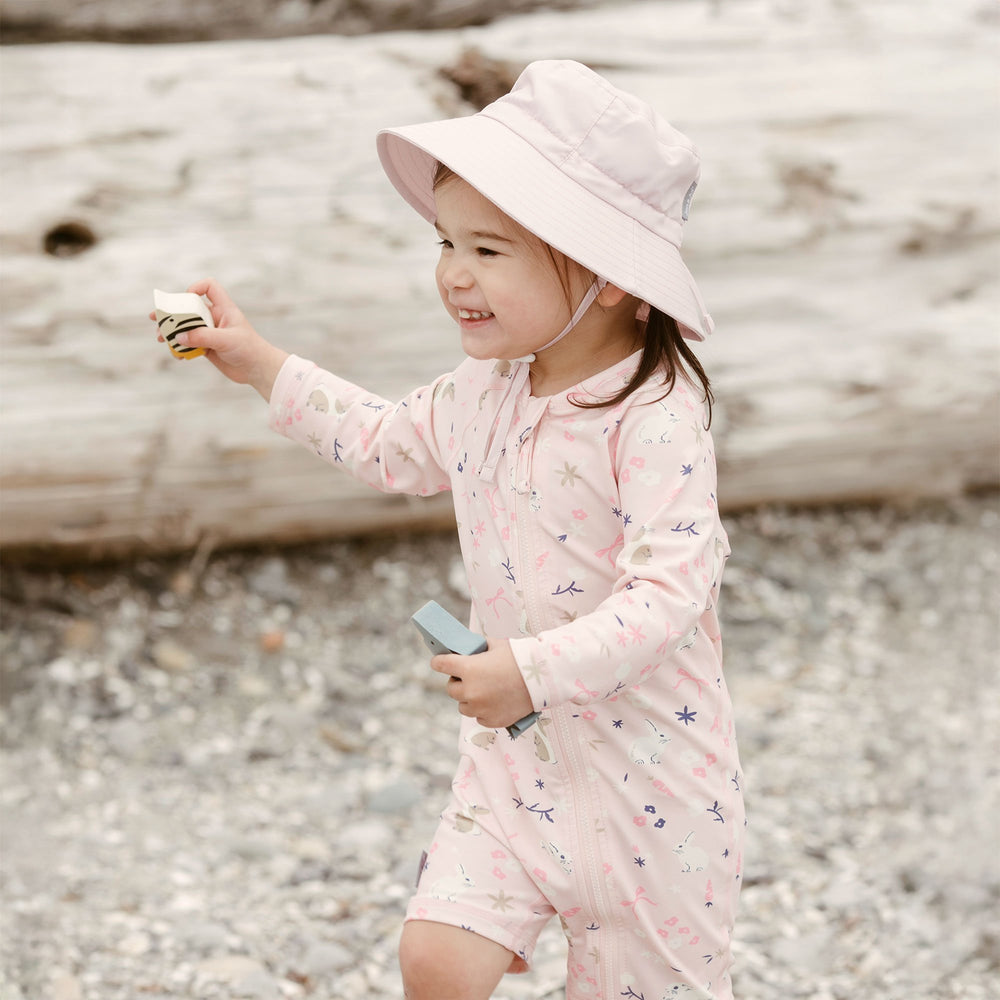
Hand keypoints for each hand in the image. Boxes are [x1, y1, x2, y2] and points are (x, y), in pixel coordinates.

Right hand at [153, 278, 287, 399]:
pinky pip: (189, 344)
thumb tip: (179, 337)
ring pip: (187, 327)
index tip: (187, 299)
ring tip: (161, 338)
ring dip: (173, 331)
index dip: (196, 288)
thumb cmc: (249, 350)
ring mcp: (211, 333)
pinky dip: (181, 348)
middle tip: (156, 319)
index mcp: (224, 309)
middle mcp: (215, 318)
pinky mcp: (208, 347)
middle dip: (172, 313)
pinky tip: (178, 356)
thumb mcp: (226, 340)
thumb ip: (202, 337)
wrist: (258, 370)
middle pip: (190, 308)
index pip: (209, 287)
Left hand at [431, 638, 533, 729]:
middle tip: (467, 677)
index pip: (442, 664)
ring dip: (468, 699)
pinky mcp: (492, 720)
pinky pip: (479, 717)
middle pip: (451, 689)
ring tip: (481, 692)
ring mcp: (480, 708)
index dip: (439, 662)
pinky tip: (493, 702)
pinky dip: (482, 711)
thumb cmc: (520, 658)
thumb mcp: (497, 645)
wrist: (544, 678)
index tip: (438, 662)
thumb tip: (470, 649)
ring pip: (463, 706)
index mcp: (469, 668)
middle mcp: (470, 690)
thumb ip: (480, 648)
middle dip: (457, 682)